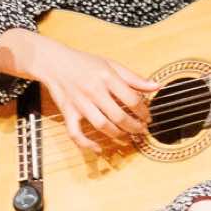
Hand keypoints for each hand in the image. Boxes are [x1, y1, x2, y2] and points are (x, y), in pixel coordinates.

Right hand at [25, 35, 159, 154]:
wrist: (54, 62)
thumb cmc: (84, 63)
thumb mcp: (111, 65)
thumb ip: (133, 78)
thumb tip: (156, 86)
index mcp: (106, 77)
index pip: (131, 98)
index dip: (143, 111)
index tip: (147, 117)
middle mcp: (94, 90)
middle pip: (119, 116)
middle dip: (134, 127)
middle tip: (142, 130)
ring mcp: (80, 103)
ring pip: (102, 126)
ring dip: (118, 135)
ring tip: (127, 137)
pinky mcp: (68, 112)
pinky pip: (75, 133)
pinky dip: (86, 144)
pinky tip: (98, 149)